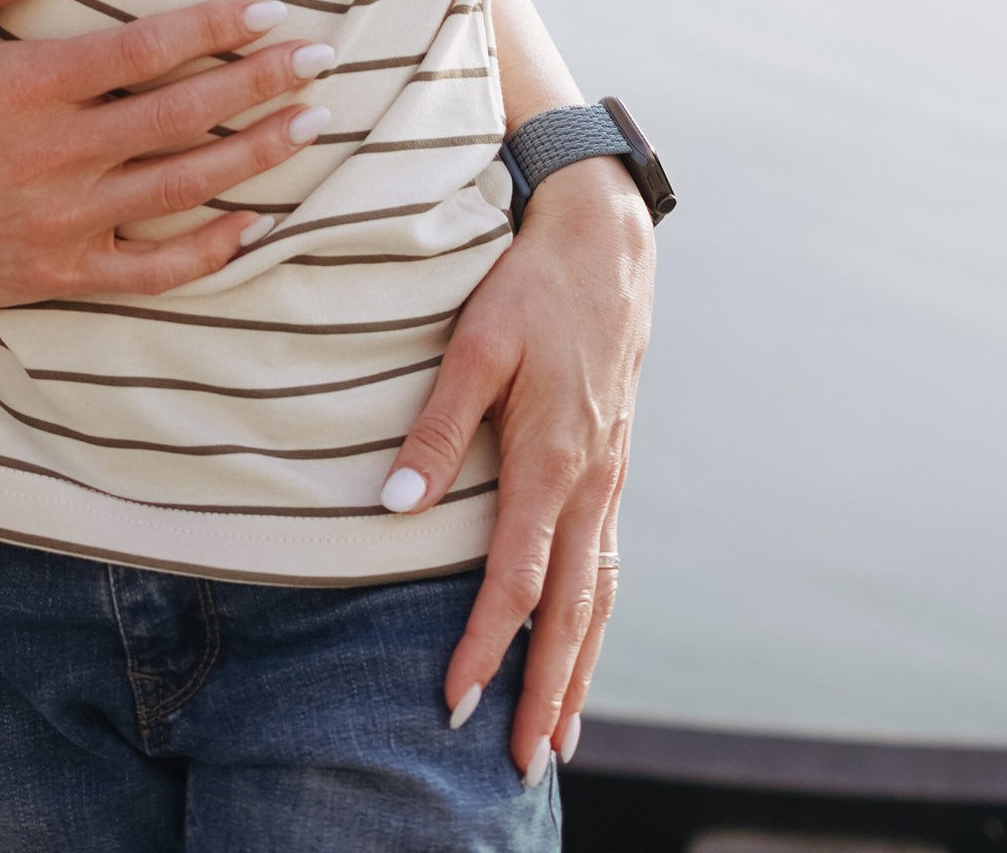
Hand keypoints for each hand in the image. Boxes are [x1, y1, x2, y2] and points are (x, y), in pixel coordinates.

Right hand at [0, 0, 336, 314]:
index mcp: (33, 88)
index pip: (144, 50)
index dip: (213, 27)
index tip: (267, 8)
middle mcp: (62, 154)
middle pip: (184, 114)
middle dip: (261, 83)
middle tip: (322, 58)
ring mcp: (71, 218)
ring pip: (186, 185)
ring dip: (257, 152)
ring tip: (312, 121)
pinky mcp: (71, 271)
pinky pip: (158, 265)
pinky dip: (214, 249)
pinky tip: (259, 223)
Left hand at [381, 159, 654, 780]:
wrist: (605, 240)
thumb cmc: (531, 284)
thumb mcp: (475, 340)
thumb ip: (434, 424)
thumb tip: (393, 504)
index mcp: (550, 456)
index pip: (517, 578)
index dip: (486, 645)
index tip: (457, 702)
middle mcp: (589, 481)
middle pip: (570, 611)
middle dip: (545, 691)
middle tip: (522, 765)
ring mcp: (609, 477)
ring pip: (598, 596)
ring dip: (579, 670)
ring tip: (559, 738)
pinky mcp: (613, 466)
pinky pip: (608, 563)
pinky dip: (597, 620)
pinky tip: (583, 648)